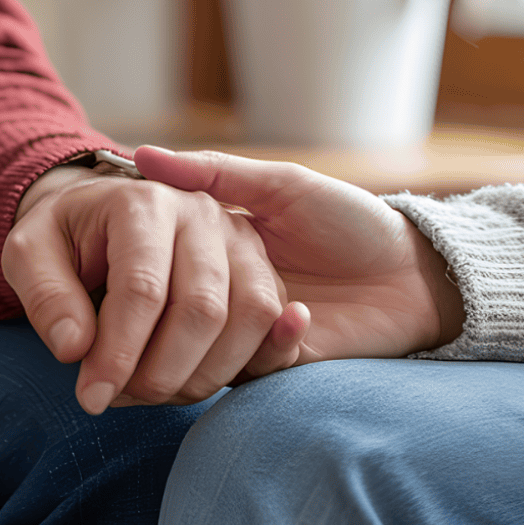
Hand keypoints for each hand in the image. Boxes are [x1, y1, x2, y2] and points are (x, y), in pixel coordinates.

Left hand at [4, 163, 307, 413]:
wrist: (103, 217)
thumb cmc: (65, 239)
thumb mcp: (28, 254)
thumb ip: (44, 297)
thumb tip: (76, 350)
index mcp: (142, 202)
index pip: (142, 289)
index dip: (118, 355)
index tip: (91, 398)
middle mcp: (202, 212)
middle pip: (203, 309)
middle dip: (161, 373)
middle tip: (122, 398)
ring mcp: (240, 237)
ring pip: (248, 318)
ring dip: (202, 374)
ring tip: (152, 390)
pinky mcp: (262, 265)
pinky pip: (271, 320)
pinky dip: (245, 361)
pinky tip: (199, 378)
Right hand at [130, 147, 465, 362]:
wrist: (417, 273)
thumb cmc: (353, 221)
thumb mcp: (283, 185)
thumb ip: (215, 174)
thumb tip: (143, 156)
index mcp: (216, 251)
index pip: (153, 268)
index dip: (129, 274)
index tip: (106, 270)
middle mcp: (225, 296)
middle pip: (165, 319)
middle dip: (146, 325)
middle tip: (136, 317)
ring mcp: (250, 334)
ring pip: (198, 352)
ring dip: (196, 344)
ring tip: (211, 322)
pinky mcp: (281, 365)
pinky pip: (253, 368)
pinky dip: (263, 348)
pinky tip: (296, 317)